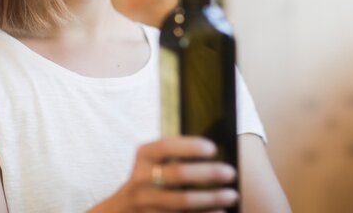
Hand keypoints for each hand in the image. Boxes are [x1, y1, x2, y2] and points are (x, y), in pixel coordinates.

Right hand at [90, 136, 237, 211]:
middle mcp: (141, 179)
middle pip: (178, 174)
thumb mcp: (152, 162)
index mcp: (143, 157)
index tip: (213, 148)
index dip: (190, 146)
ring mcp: (145, 203)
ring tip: (232, 195)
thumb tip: (215, 152)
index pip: (166, 146)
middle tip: (231, 172)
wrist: (119, 211)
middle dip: (208, 173)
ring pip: (182, 201)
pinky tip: (219, 212)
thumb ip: (174, 155)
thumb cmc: (148, 180)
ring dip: (211, 198)